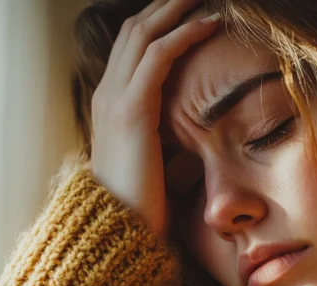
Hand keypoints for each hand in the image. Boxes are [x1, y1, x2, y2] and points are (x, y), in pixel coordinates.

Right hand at [90, 0, 219, 242]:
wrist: (116, 230)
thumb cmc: (139, 204)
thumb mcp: (154, 167)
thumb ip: (168, 146)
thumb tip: (194, 147)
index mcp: (110, 104)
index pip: (131, 47)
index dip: (158, 23)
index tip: (187, 9)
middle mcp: (107, 93)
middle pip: (134, 30)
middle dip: (165, 5)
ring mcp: (114, 99)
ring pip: (144, 33)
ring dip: (175, 8)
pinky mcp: (131, 110)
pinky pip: (158, 56)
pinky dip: (184, 33)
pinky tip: (209, 22)